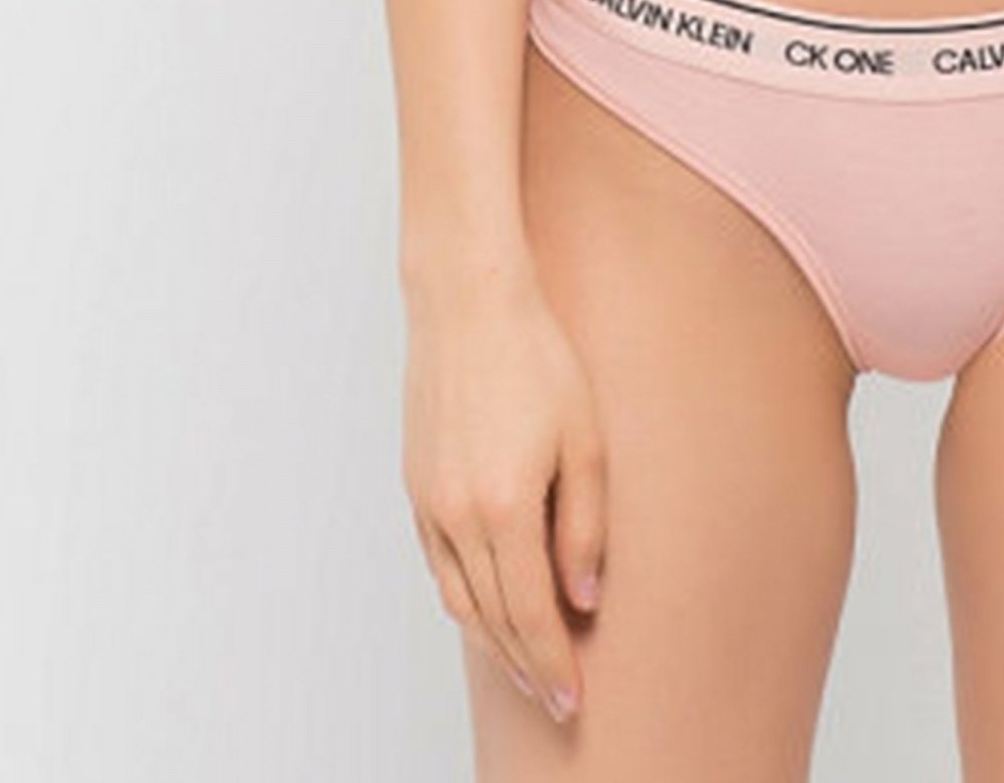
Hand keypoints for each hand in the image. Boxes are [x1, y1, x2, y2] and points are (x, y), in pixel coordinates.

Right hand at [401, 261, 608, 722]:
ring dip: (492, 642)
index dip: (554, 665)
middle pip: (492, 618)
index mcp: (505, 507)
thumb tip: (584, 598)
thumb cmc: (535, 357)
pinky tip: (486, 605)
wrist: (468, 303)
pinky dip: (464, 599)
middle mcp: (458, 516)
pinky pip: (439, 566)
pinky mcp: (416, 486)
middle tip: (555, 699)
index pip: (531, 615)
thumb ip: (585, 526)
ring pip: (458, 600)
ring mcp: (429, 503)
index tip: (575, 701)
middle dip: (526, 665)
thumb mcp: (587, 440)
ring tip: (526, 665)